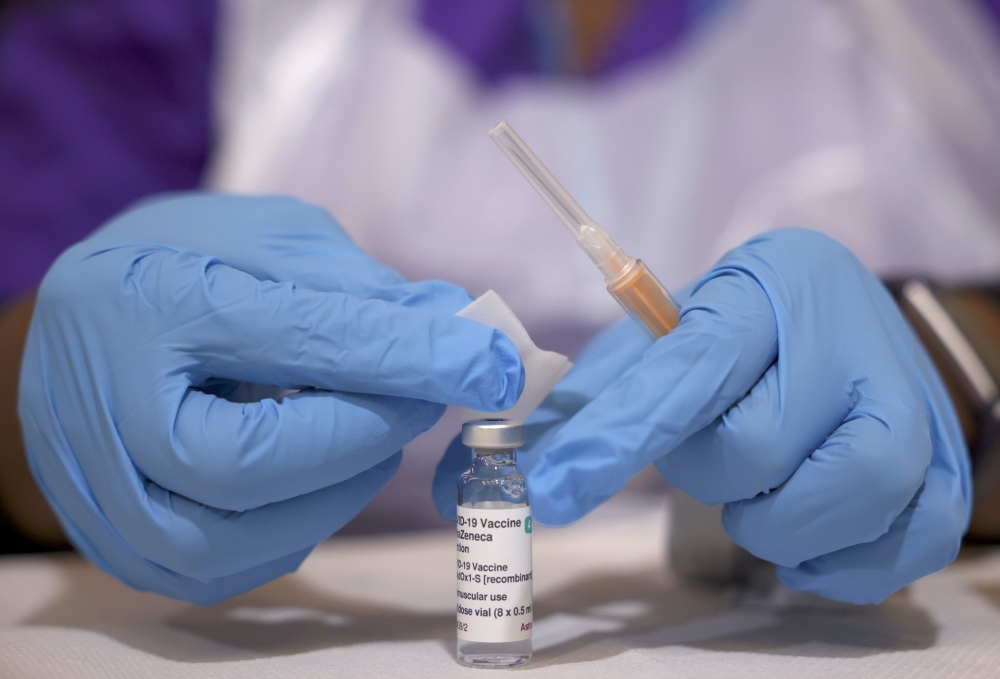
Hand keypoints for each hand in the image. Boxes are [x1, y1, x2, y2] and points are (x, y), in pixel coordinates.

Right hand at [19, 192, 522, 603]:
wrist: (72, 336)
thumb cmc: (179, 270)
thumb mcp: (262, 238)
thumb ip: (351, 284)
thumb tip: (451, 324)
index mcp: (148, 305)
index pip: (297, 340)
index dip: (407, 356)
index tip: (493, 362)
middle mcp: (108, 411)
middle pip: (250, 465)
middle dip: (364, 433)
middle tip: (424, 399)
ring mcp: (107, 496)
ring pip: (242, 534)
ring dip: (340, 486)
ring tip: (374, 429)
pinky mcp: (128, 548)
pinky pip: (235, 564)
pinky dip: (302, 520)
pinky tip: (325, 468)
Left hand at [436, 228, 968, 603]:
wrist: (852, 327)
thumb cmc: (733, 340)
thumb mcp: (654, 351)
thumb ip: (572, 408)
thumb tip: (472, 478)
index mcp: (761, 290)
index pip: (685, 370)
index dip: (615, 436)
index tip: (550, 495)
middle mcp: (847, 336)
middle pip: (747, 447)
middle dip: (704, 470)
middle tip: (711, 447)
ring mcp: (912, 406)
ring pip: (822, 500)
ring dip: (764, 515)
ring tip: (758, 483)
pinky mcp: (945, 473)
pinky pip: (883, 553)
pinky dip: (825, 560)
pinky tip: (801, 526)